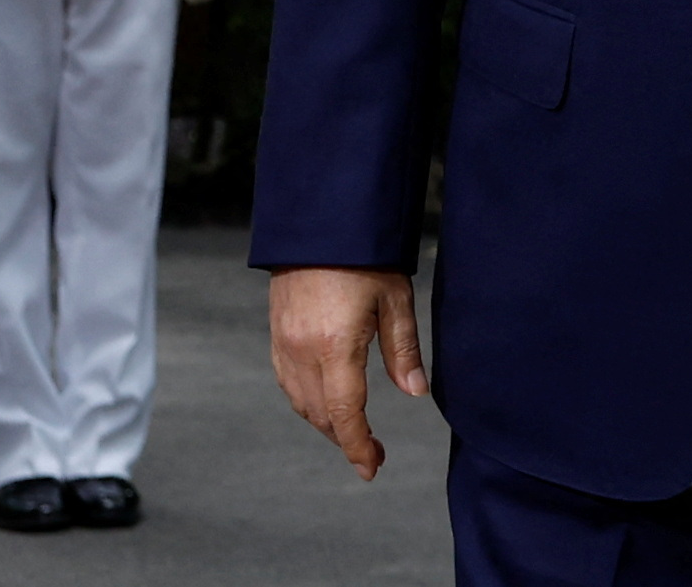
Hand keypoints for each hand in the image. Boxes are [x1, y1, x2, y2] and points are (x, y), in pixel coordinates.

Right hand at [269, 267, 426, 479]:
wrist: (320, 224)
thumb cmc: (364, 257)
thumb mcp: (396, 298)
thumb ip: (403, 349)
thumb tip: (415, 392)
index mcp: (335, 346)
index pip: (345, 413)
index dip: (358, 445)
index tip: (372, 467)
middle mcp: (302, 352)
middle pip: (321, 414)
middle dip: (345, 440)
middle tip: (371, 456)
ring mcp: (283, 345)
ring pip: (301, 403)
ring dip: (325, 424)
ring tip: (352, 434)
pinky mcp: (276, 336)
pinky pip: (288, 383)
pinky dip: (307, 402)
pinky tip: (325, 404)